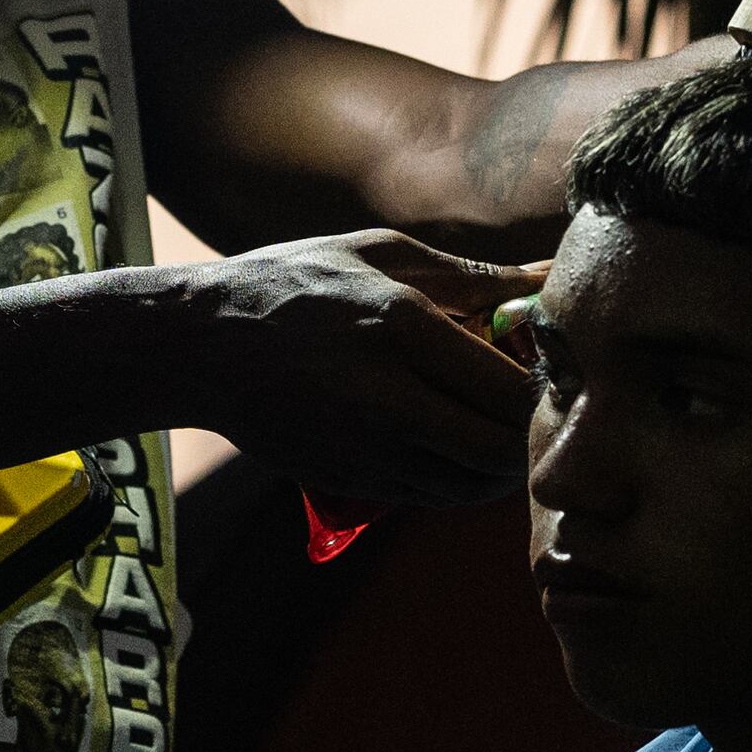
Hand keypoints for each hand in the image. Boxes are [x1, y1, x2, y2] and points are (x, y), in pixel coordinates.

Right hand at [184, 230, 545, 507]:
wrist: (201, 345)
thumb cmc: (296, 284)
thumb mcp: (380, 254)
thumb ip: (472, 276)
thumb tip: (547, 275)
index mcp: (401, 325)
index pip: (510, 387)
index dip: (546, 388)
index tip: (550, 369)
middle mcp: (386, 395)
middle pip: (500, 449)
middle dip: (531, 435)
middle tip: (535, 409)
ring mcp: (365, 447)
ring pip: (472, 486)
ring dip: (501, 465)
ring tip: (498, 426)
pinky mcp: (349, 479)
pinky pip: (433, 497)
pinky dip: (462, 480)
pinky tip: (457, 444)